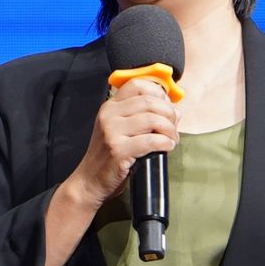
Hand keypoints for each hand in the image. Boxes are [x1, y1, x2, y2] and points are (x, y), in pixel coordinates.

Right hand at [66, 78, 178, 209]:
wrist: (89, 180)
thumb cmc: (108, 156)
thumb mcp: (120, 130)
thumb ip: (143, 117)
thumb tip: (175, 111)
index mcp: (110, 107)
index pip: (137, 85)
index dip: (158, 92)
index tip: (167, 104)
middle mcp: (109, 115)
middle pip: (149, 102)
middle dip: (169, 113)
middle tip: (174, 127)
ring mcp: (111, 132)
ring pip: (152, 120)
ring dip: (169, 129)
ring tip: (172, 139)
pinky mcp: (118, 150)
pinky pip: (151, 141)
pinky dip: (165, 143)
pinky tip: (167, 147)